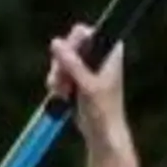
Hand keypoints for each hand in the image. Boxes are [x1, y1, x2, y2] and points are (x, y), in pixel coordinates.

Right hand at [47, 27, 139, 166]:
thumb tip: (56, 43)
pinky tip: (61, 95)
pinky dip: (57, 82)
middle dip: (61, 63)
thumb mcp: (87, 85)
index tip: (66, 61)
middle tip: (60, 78)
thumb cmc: (103, 111)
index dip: (72, 44)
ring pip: (61, 59)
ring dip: (57, 75)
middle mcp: (100, 55)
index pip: (84, 32)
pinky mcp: (78, 78)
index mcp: (110, 52)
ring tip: (62, 91)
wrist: (102, 134)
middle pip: (69, 44)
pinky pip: (60, 71)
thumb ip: (72, 64)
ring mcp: (88, 67)